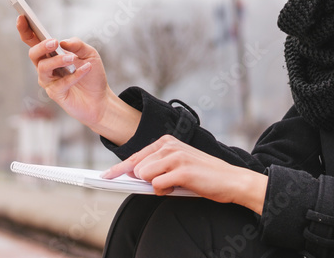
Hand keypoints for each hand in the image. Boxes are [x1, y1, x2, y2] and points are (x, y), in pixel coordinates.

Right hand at [17, 16, 139, 143]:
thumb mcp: (90, 54)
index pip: (33, 40)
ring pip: (43, 68)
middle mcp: (46, 67)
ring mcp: (49, 81)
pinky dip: (75, 75)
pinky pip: (61, 83)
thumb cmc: (93, 75)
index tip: (22, 17)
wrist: (101, 100)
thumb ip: (77, 45)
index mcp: (51, 54)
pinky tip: (86, 69)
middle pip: (33, 54)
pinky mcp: (55, 94)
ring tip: (73, 58)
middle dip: (41, 46)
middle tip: (54, 43)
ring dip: (58, 61)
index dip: (25, 29)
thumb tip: (63, 42)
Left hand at [100, 135, 268, 213]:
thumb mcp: (176, 167)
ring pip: (144, 176)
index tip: (103, 177)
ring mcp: (175, 156)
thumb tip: (131, 177)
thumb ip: (155, 169)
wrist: (230, 180)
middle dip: (147, 182)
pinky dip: (166, 191)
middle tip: (168, 183)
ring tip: (176, 183)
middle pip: (137, 169)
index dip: (118, 169)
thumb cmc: (201, 176)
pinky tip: (181, 186)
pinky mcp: (182, 170)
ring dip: (158, 187)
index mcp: (165, 141)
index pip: (135, 157)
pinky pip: (158, 186)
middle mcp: (168, 145)